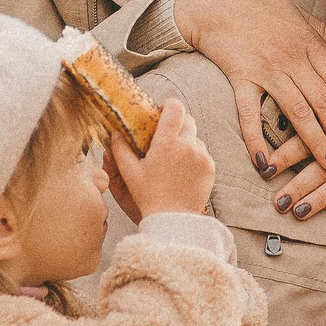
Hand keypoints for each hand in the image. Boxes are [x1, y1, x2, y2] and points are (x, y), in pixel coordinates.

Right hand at [110, 100, 214, 219]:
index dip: (169, 105)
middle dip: (177, 122)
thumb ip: (120, 149)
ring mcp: (201, 156)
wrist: (174, 220)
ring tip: (173, 157)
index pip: (175, 108)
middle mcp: (187, 146)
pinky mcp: (210, 167)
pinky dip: (194, 155)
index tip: (161, 111)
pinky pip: (203, 152)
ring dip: (185, 140)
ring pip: (195, 136)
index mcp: (166, 143)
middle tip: (165, 134)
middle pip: (187, 119)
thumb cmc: (149, 196)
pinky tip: (182, 169)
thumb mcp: (129, 172)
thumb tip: (115, 133)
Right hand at [173, 0, 325, 187]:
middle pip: (324, 102)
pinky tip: (265, 163)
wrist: (215, 2)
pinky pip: (249, 114)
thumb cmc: (259, 7)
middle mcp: (291, 59)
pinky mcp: (240, 79)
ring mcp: (266, 70)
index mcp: (309, 44)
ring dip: (315, 142)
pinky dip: (256, 140)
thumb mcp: (299, 15)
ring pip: (297, 112)